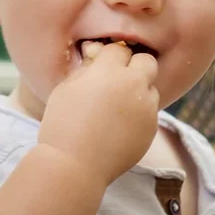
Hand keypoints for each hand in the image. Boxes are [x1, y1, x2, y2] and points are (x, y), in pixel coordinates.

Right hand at [38, 42, 159, 186]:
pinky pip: (150, 112)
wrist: (74, 165)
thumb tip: (98, 60)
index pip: (119, 50)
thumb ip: (87, 69)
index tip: (101, 67)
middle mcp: (133, 84)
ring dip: (138, 92)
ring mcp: (146, 107)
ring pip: (151, 88)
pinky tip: (119, 127)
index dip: (109, 57)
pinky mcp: (152, 128)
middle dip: (135, 66)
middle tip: (119, 80)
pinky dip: (139, 114)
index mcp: (109, 71)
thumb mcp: (66, 88)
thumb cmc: (63, 123)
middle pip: (147, 61)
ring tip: (116, 109)